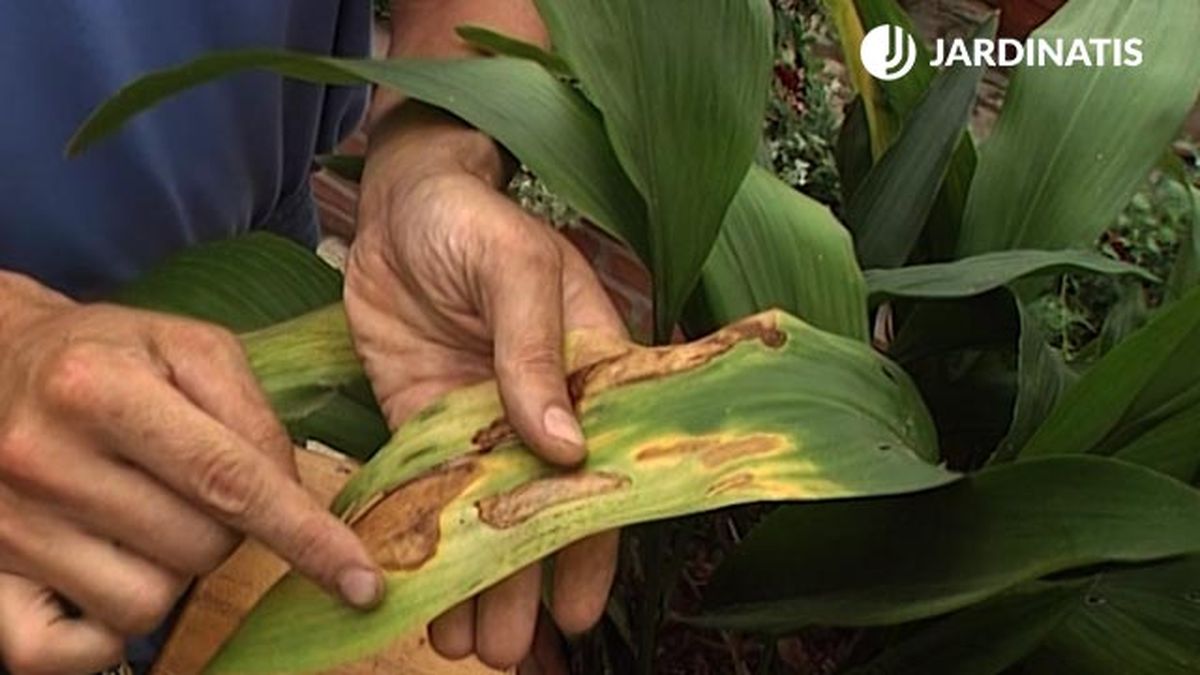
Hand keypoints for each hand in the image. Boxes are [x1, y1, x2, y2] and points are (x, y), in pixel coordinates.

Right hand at [0, 274, 382, 671]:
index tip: (362, 582)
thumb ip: (252, 413)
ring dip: (169, 573)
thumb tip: (293, 495)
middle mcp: (42, 460)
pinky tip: (105, 576)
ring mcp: (6, 529)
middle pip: (198, 549)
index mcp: (99, 388)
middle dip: (223, 529)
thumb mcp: (186, 347)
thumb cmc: (105, 355)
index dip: (306, 536)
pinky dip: (102, 634)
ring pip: (145, 604)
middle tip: (188, 488)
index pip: (229, 479)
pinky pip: (63, 653)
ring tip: (142, 518)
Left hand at [348, 105, 623, 668]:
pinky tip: (418, 590)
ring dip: (477, 581)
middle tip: (509, 651)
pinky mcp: (422, 424)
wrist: (398, 201)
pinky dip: (425, 543)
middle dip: (527, 585)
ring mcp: (479, 422)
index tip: (577, 609)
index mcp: (590, 374)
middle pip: (542, 513)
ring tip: (466, 646)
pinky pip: (426, 494)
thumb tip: (565, 448)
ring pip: (484, 517)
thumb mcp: (517, 270)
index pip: (604, 474)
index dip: (593, 544)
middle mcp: (540, 409)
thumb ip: (536, 353)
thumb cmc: (475, 219)